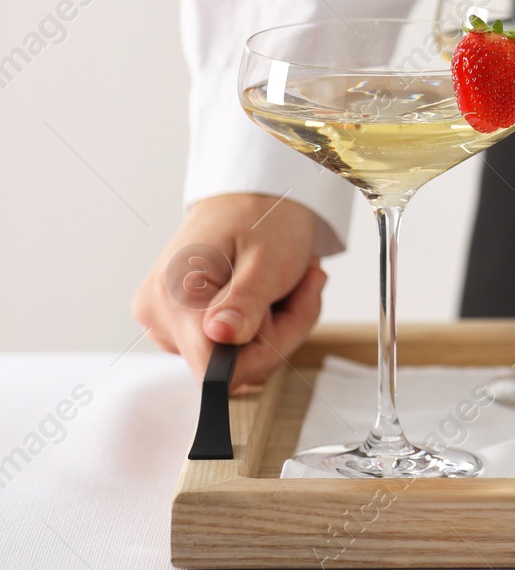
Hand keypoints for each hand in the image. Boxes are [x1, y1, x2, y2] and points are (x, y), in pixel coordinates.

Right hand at [133, 194, 327, 386]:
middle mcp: (158, 317)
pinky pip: (232, 347)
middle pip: (233, 367)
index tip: (287, 308)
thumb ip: (245, 301)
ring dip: (276, 326)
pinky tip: (268, 291)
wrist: (250, 198)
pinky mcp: (180, 324)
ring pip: (237, 359)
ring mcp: (166, 323)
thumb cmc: (262, 220)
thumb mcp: (268, 259)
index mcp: (173, 299)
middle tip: (301, 283)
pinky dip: (264, 325)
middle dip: (280, 331)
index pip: (216, 371)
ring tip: (284, 281)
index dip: (264, 351)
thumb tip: (220, 337)